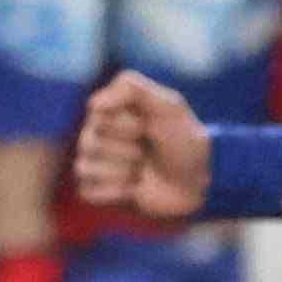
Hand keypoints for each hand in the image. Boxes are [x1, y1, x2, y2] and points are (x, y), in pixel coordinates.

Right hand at [66, 72, 213, 220]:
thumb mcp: (170, 107)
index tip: (148, 125)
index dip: (125, 123)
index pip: (96, 110)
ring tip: (141, 172)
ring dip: (122, 172)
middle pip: (90, 140)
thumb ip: (134, 89)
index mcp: (112, 109)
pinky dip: (114, 192)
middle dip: (127, 150)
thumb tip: (94, 102)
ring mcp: (95, 162)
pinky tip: (132, 189)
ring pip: (85, 166)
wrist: (196, 185)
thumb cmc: (184, 143)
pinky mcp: (96, 189)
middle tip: (147, 153)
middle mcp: (98, 132)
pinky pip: (87, 190)